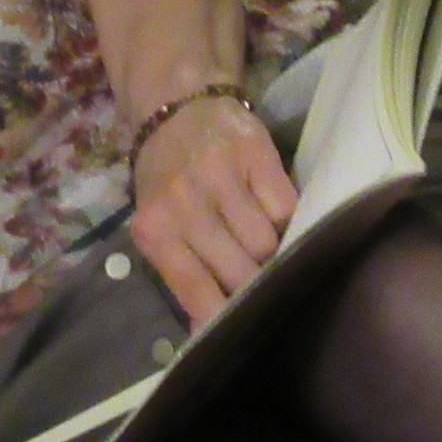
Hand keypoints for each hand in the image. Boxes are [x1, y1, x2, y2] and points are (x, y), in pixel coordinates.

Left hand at [130, 93, 298, 326]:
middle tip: (257, 283)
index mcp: (155, 228)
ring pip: (268, 244)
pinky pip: (286, 208)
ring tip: (261, 242)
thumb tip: (207, 331)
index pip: (196, 290)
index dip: (222, 319)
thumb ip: (180, 273)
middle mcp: (186, 203)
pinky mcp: (257, 154)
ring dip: (271, 252)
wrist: (178, 103)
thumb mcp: (156, 223)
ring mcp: (222, 177)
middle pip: (240, 273)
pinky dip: (286, 218)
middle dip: (253, 287)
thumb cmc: (165, 174)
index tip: (237, 337)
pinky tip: (271, 211)